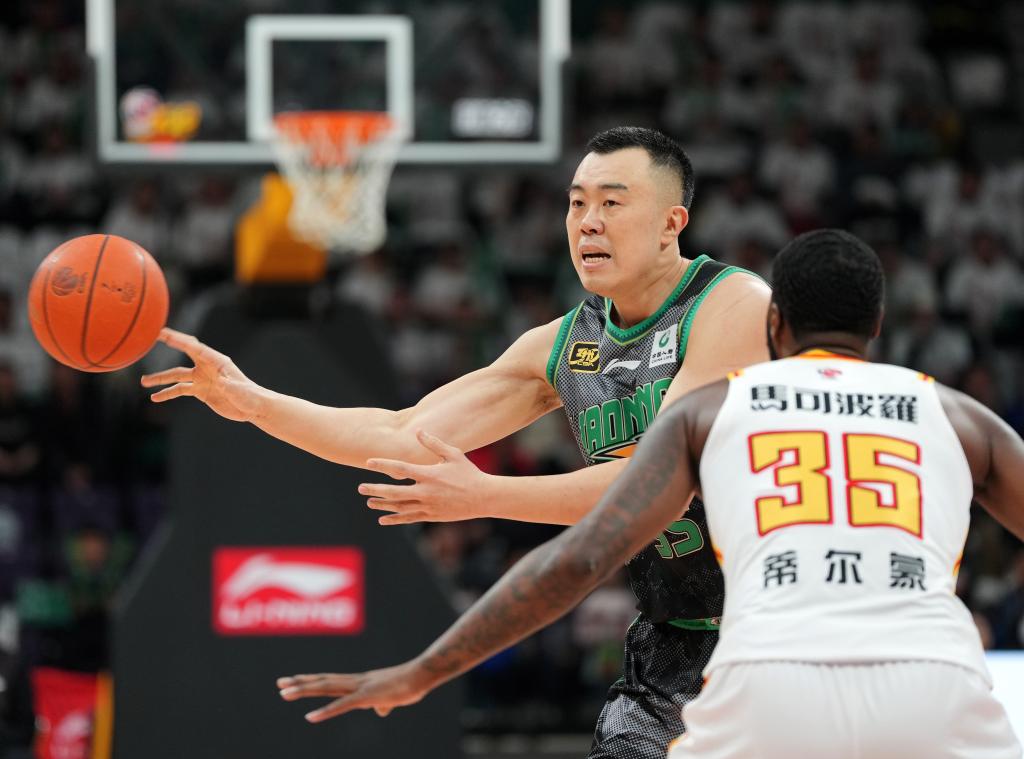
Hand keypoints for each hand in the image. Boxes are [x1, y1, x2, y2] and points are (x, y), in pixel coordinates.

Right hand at [140, 328, 262, 422]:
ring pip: (176, 375)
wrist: (253, 408)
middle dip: (169, 345)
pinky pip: (180, 390)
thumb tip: (222, 383)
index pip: (195, 347)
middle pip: (183, 354)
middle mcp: (207, 367)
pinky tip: (155, 398)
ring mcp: (202, 378)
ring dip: (160, 378)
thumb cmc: (250, 396)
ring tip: (143, 382)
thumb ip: (230, 386)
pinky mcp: (200, 391)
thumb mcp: (240, 391)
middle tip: (149, 339)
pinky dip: (167, 393)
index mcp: (217, 361)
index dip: (179, 340)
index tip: (162, 333)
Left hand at [277, 662, 432, 721]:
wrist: (422, 675)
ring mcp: (359, 687)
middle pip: (323, 681)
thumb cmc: (409, 685)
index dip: (310, 680)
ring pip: (326, 688)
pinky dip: (325, 711)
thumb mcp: (391, 697)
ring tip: (284, 693)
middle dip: (300, 683)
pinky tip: (310, 717)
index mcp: (359, 682)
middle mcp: (355, 681)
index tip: (292, 680)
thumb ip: (382, 704)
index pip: (329, 680)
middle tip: (279, 684)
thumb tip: (380, 710)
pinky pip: (342, 705)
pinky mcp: (367, 696)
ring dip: (304, 690)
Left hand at [359, 430, 490, 524]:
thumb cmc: (468, 473)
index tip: (368, 463)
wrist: (484, 497)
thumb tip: (418, 430)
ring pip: (399, 507)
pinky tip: (383, 519)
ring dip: (382, 505)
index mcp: (429, 474)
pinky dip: (395, 519)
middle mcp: (426, 491)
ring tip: (369, 502)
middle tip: (361, 488)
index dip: (383, 465)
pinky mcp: (432, 516)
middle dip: (375, 489)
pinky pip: (409, 518)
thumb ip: (433, 443)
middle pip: (394, 492)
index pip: (400, 469)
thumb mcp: (453, 454)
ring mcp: (428, 506)